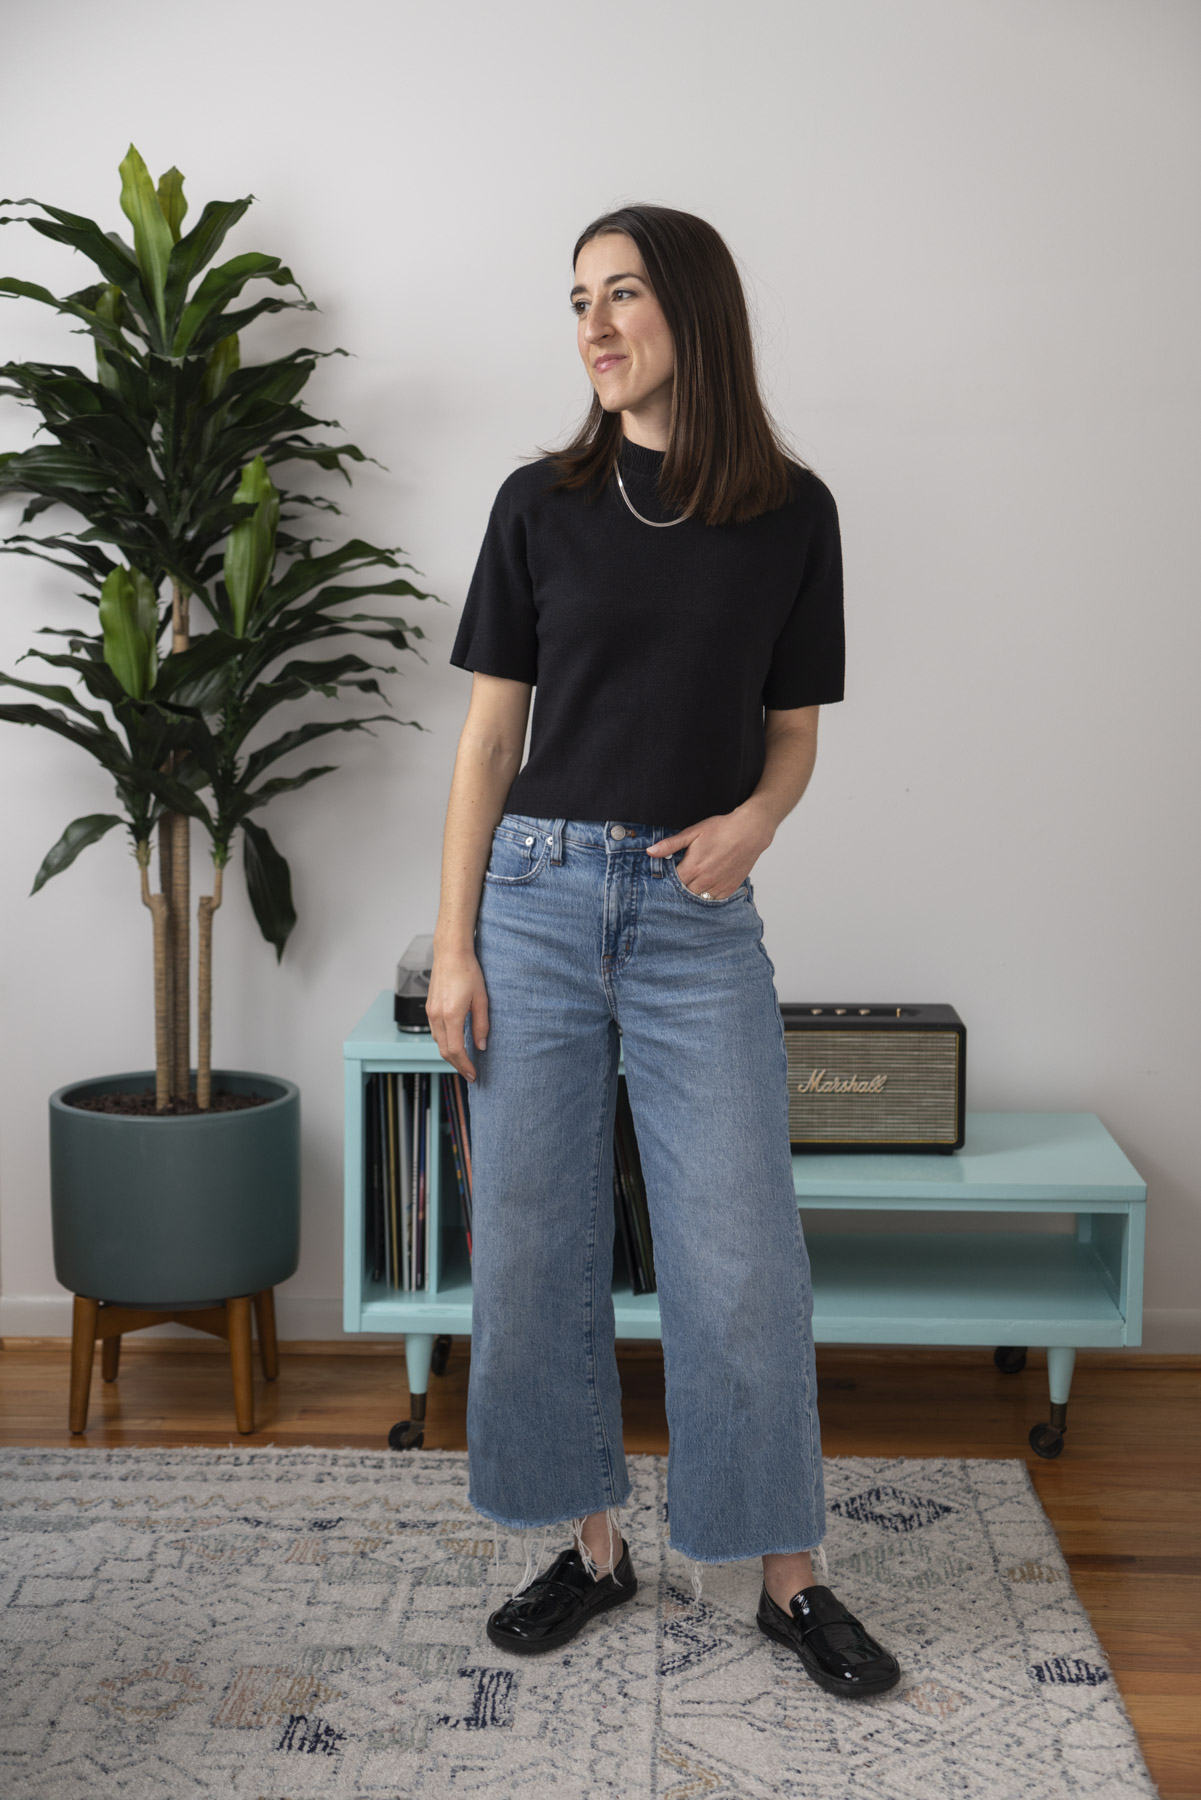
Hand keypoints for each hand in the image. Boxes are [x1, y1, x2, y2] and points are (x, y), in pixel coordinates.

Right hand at [427, 943, 488, 1081]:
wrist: (451, 953)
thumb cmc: (468, 971)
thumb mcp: (482, 999)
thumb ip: (481, 1025)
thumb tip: (481, 1046)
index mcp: (451, 1015)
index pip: (455, 1050)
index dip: (464, 1066)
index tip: (473, 1075)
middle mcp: (437, 1016)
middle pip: (444, 1051)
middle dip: (458, 1065)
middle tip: (470, 1074)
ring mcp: (430, 1012)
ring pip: (438, 1042)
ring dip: (450, 1055)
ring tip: (465, 1061)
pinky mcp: (429, 1008)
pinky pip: (435, 1032)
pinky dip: (445, 1042)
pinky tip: (455, 1043)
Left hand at [646, 804, 773, 898]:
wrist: (750, 832)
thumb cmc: (721, 829)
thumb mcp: (693, 832)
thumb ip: (670, 845)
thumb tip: (650, 852)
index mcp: (692, 868)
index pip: (671, 883)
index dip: (668, 880)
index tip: (667, 875)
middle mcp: (704, 881)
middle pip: (684, 893)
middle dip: (680, 888)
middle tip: (681, 878)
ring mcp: (718, 886)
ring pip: (699, 898)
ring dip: (694, 892)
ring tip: (694, 881)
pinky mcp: (730, 888)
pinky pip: (714, 899)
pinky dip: (709, 894)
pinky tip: (707, 885)